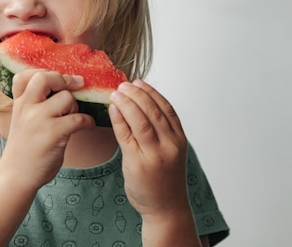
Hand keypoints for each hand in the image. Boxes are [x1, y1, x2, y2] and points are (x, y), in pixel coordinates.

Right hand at [0, 69, 94, 189]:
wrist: (16, 176)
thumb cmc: (23, 149)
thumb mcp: (21, 120)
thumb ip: (33, 105)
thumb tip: (62, 89)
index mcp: (19, 104)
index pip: (24, 76)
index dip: (42, 73)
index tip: (56, 80)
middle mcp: (27, 108)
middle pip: (45, 78)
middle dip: (63, 80)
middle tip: (75, 85)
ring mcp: (39, 120)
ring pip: (66, 98)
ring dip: (75, 106)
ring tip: (74, 116)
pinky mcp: (53, 134)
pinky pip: (79, 118)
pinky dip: (88, 121)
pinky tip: (88, 125)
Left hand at [109, 80, 189, 217]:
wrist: (166, 209)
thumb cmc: (165, 180)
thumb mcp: (170, 152)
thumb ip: (161, 132)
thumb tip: (140, 107)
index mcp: (179, 140)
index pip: (167, 108)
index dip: (152, 92)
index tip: (139, 82)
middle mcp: (170, 145)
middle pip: (153, 111)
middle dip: (137, 94)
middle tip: (123, 85)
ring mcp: (155, 154)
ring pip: (140, 121)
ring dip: (127, 103)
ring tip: (116, 93)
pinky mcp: (138, 163)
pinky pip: (126, 135)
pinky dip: (119, 120)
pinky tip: (112, 110)